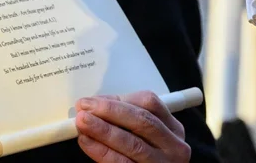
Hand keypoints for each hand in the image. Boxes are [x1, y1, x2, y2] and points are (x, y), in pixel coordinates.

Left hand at [75, 91, 189, 162]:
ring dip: (103, 130)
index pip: (149, 103)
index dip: (120, 99)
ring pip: (133, 143)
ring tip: (82, 122)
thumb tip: (94, 107)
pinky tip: (87, 142)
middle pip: (142, 121)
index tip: (94, 100)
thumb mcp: (148, 137)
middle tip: (85, 107)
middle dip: (110, 111)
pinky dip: (102, 151)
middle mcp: (173, 146)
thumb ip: (126, 121)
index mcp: (173, 128)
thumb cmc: (147, 159)